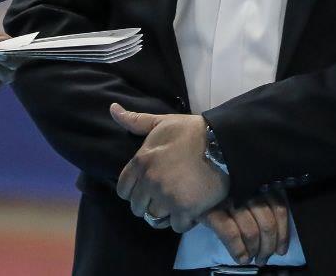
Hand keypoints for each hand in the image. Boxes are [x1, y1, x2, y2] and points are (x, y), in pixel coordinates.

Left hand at [111, 103, 227, 231]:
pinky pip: (177, 226)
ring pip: (155, 218)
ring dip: (165, 213)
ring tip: (175, 204)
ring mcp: (167, 197)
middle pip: (138, 207)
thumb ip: (135, 120)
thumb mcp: (161, 122)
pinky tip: (190, 209)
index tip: (146, 189)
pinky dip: (183, 221)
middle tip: (163, 197)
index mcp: (141, 161)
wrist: (223, 144)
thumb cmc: (191, 132)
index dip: (133, 191)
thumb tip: (112, 108)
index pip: (123, 190)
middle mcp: (150, 182)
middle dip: (149, 204)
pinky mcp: (186, 210)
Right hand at [199, 194, 289, 264]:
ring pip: (251, 230)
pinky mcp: (212, 211)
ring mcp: (229, 200)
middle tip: (263, 259)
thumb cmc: (225, 194)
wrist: (194, 185)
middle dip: (268, 247)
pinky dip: (238, 249)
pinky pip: (231, 234)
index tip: (281, 250)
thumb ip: (265, 207)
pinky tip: (241, 258)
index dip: (283, 234)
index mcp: (258, 186)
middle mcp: (246, 190)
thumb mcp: (247, 195)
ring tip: (252, 259)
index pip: (279, 209)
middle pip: (267, 223)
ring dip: (254, 250)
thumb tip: (278, 240)